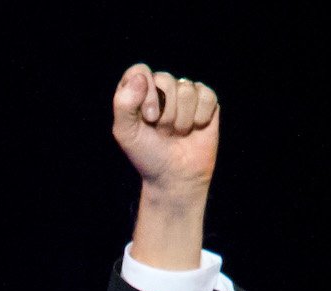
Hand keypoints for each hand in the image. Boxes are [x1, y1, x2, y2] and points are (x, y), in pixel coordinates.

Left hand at [112, 63, 219, 203]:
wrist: (175, 178)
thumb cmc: (148, 155)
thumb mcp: (126, 133)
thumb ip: (123, 104)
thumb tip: (141, 77)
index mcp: (138, 90)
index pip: (140, 71)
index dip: (147, 94)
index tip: (149, 118)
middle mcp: (161, 87)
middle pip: (166, 80)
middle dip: (166, 114)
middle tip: (163, 132)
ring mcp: (185, 93)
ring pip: (187, 90)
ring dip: (183, 119)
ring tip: (178, 133)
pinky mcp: (206, 101)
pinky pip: (207, 96)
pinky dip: (201, 117)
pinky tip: (196, 128)